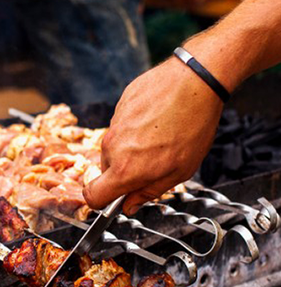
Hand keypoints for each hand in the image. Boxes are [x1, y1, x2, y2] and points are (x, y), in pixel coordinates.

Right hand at [83, 57, 223, 214]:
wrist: (195, 81)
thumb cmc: (192, 126)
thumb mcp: (179, 171)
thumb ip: (149, 192)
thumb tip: (129, 205)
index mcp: (126, 170)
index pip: (92, 196)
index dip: (100, 202)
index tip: (114, 199)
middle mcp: (112, 148)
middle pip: (107, 171)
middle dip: (124, 172)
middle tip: (153, 163)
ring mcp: (113, 126)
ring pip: (115, 148)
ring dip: (131, 149)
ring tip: (160, 137)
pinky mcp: (119, 107)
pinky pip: (121, 127)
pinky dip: (135, 128)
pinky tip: (158, 119)